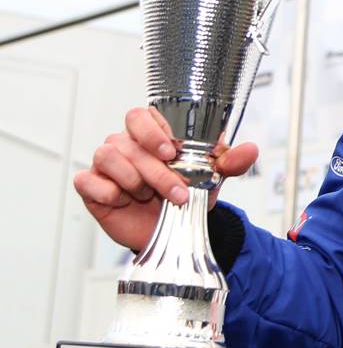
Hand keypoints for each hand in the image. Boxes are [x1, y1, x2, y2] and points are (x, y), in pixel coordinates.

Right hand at [74, 107, 257, 251]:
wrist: (175, 231)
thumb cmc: (188, 196)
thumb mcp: (212, 178)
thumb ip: (229, 161)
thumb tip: (251, 150)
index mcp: (152, 135)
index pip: (141, 116)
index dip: (153, 130)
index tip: (172, 150)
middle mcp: (126, 145)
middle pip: (128, 140)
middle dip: (154, 167)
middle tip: (176, 189)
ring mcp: (107, 165)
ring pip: (108, 156)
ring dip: (134, 179)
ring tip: (149, 196)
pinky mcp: (91, 187)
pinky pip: (87, 180)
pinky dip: (106, 190)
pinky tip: (122, 199)